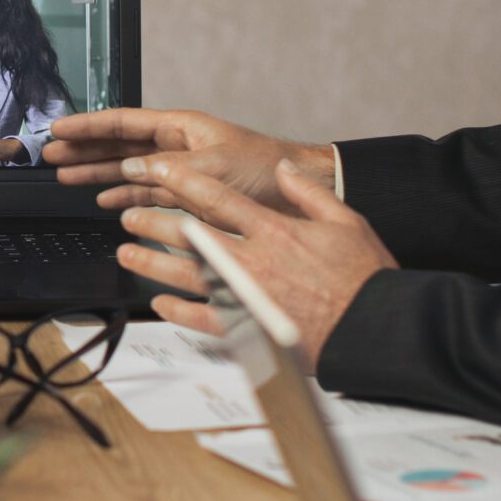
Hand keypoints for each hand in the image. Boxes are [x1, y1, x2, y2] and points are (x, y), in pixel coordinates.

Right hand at [47, 108, 333, 212]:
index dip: (89, 126)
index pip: (123, 122)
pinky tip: (106, 200)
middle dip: (84, 150)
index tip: (60, 128)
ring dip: (97, 174)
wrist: (295, 195)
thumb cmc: (264, 169)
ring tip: (65, 177)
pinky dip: (124, 196)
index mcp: (180, 128)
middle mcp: (176, 146)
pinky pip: (146, 192)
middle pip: (119, 145)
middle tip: (50, 155)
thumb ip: (169, 171)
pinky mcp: (188, 195)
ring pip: (128, 170)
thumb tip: (130, 172)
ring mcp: (180, 170)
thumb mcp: (213, 167)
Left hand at [117, 158, 397, 359]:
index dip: (182, 181)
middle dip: (154, 223)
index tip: (158, 171)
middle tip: (131, 216)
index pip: (217, 198)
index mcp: (274, 231)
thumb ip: (309, 193)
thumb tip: (284, 171)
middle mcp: (252, 262)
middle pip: (190, 237)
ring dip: (153, 264)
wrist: (373, 328)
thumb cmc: (363, 278)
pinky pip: (203, 320)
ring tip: (128, 254)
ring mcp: (245, 297)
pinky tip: (159, 304)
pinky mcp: (248, 329)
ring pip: (186, 276)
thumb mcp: (346, 221)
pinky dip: (178, 312)